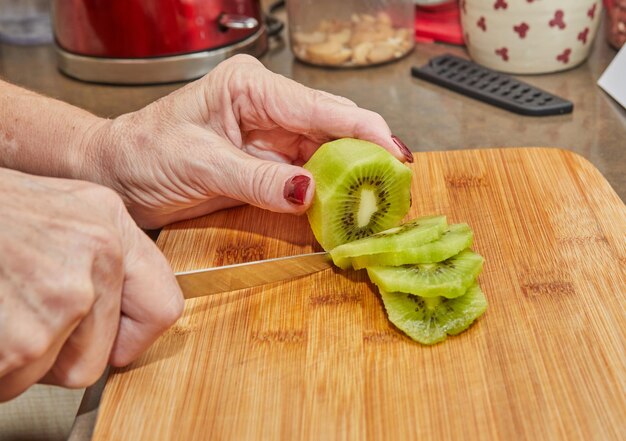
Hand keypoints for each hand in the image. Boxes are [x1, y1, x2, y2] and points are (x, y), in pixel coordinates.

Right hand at [0, 168, 182, 401]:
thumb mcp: (62, 211)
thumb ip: (101, 257)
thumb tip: (127, 313)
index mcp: (109, 223)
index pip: (165, 307)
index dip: (132, 336)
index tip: (112, 340)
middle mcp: (96, 256)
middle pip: (99, 356)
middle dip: (58, 352)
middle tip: (20, 312)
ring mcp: (61, 296)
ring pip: (53, 373)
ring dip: (19, 356)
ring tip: (0, 305)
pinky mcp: (26, 337)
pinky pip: (15, 381)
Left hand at [83, 55, 411, 228]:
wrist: (116, 175)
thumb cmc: (142, 154)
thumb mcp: (199, 163)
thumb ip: (256, 178)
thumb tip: (309, 192)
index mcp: (251, 87)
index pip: (320, 107)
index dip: (365, 131)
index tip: (397, 157)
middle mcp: (267, 107)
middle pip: (333, 129)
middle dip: (367, 157)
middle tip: (396, 188)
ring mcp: (269, 138)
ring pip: (325, 155)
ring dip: (351, 179)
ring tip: (380, 202)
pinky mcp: (265, 165)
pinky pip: (306, 178)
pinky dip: (326, 195)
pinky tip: (345, 209)